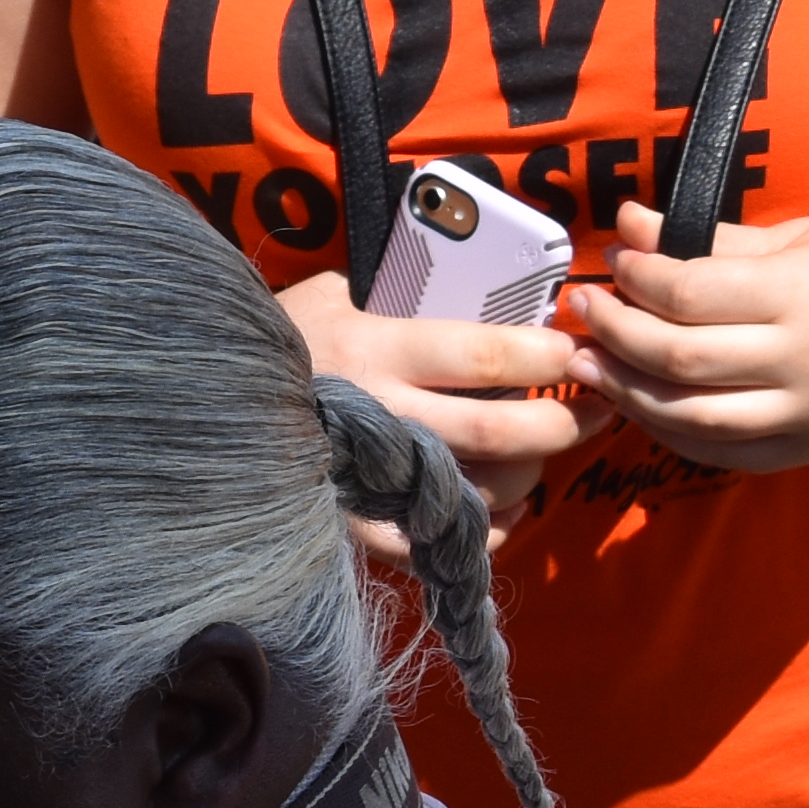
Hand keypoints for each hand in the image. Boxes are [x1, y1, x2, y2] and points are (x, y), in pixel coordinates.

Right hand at [277, 269, 590, 526]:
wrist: (204, 411)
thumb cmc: (275, 340)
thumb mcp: (329, 294)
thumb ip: (391, 287)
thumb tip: (459, 264)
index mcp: (378, 350)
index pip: (485, 355)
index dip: (547, 355)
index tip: (580, 349)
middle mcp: (381, 416)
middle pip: (498, 432)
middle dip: (565, 423)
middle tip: (604, 407)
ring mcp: (369, 478)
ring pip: (478, 491)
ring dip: (530, 476)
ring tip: (547, 453)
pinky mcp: (354, 525)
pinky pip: (434, 543)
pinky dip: (479, 532)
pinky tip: (497, 509)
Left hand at [564, 197, 808, 473]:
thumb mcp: (800, 236)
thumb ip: (711, 237)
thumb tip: (628, 225)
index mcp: (805, 291)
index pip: (691, 292)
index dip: (637, 280)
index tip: (615, 264)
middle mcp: (807, 358)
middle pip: (680, 357)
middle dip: (615, 334)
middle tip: (584, 312)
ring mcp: (808, 413)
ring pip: (689, 416)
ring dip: (626, 390)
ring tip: (591, 363)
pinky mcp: (807, 450)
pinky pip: (718, 452)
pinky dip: (668, 430)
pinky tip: (642, 401)